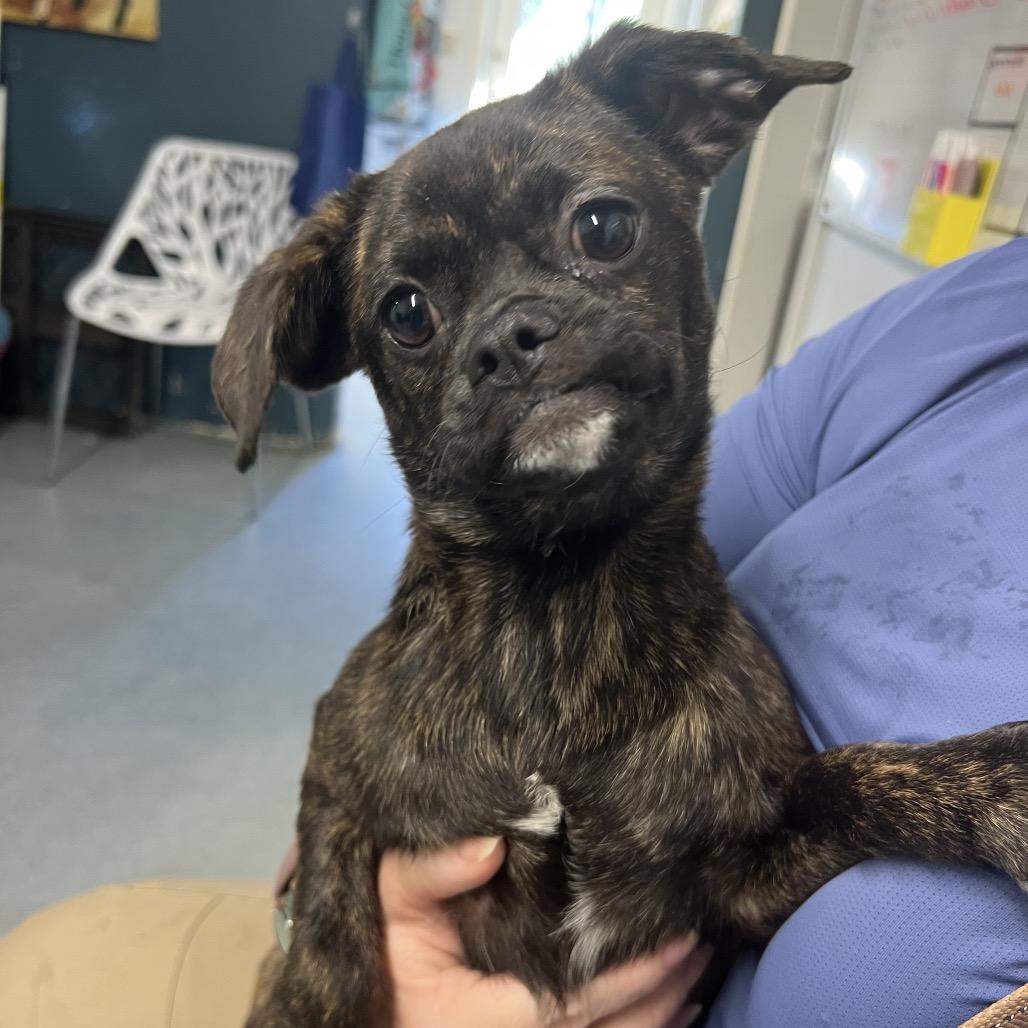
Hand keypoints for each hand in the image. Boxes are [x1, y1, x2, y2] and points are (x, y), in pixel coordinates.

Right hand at [379, 837, 709, 1027]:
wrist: (375, 1007)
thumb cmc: (384, 951)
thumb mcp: (391, 903)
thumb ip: (431, 872)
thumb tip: (492, 844)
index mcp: (485, 1020)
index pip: (575, 1005)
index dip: (633, 980)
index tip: (677, 942)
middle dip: (662, 994)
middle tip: (702, 947)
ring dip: (659, 1017)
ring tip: (697, 972)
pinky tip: (669, 1013)